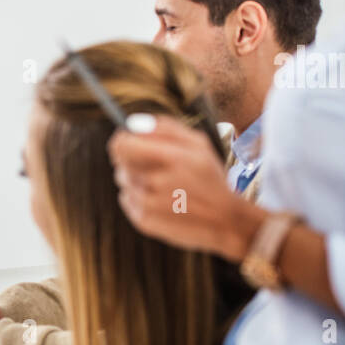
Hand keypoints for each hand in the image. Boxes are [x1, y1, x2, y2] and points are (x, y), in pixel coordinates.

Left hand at [107, 117, 262, 261]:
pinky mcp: (143, 221)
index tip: (127, 139)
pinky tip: (159, 200)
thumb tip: (132, 122)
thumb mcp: (199, 145)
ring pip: (123, 181)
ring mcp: (148, 204)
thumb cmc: (210, 179)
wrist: (225, 222)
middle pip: (119, 163)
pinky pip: (126, 200)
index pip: (122, 144)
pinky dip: (137, 197)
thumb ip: (166, 128)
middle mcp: (156, 182)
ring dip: (136, 179)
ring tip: (161, 185)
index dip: (121, 139)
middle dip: (131, 160)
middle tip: (152, 165)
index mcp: (171, 158)